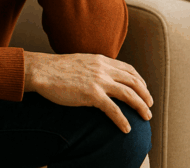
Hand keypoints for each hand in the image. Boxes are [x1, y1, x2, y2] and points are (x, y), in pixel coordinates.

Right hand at [24, 51, 152, 132]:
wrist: (40, 70)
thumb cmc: (55, 69)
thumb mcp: (79, 61)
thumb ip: (92, 66)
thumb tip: (99, 75)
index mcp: (100, 60)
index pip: (129, 69)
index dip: (140, 81)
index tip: (143, 90)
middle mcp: (103, 69)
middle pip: (134, 82)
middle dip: (145, 95)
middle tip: (149, 106)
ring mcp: (98, 81)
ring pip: (129, 95)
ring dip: (141, 107)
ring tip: (145, 117)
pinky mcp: (92, 94)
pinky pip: (114, 110)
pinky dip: (123, 120)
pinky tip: (126, 128)